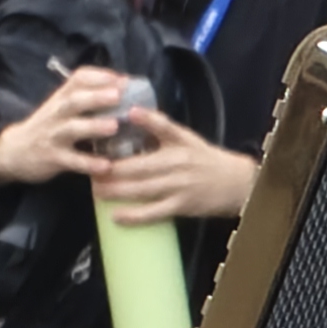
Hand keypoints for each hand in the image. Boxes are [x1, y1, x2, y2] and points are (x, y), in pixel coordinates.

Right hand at [0, 67, 131, 184]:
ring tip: (114, 127)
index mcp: (62, 97)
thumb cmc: (49, 127)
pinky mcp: (53, 158)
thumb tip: (123, 87)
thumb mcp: (62, 107)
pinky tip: (105, 166)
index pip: (79, 79)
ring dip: (93, 126)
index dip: (100, 77)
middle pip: (74, 101)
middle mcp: (57, 112)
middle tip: (118, 95)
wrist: (14, 150)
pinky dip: (88, 163)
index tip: (123, 80)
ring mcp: (54, 135)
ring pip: (72, 129)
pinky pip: (72, 160)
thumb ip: (87, 97)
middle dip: (96, 97)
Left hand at [95, 112, 256, 225]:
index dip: (119, 143)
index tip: (97, 141)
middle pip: (137, 168)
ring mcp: (178, 187)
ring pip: (141, 190)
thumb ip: (159, 124)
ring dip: (116, 192)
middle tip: (89, 171)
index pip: (143, 140)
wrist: (237, 183)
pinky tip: (116, 216)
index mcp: (175, 144)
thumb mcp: (185, 136)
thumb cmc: (207, 159)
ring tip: (96, 191)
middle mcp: (176, 165)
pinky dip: (134, 216)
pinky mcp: (182, 207)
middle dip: (110, 171)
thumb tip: (132, 111)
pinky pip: (153, 213)